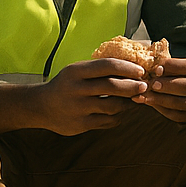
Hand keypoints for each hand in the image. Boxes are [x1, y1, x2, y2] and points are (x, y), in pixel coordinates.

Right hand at [32, 58, 147, 134]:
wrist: (41, 106)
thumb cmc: (68, 84)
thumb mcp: (78, 70)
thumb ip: (100, 67)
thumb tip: (133, 61)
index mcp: (76, 71)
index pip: (107, 65)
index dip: (127, 68)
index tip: (141, 71)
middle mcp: (76, 89)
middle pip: (112, 86)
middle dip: (133, 86)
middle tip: (145, 86)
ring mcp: (78, 108)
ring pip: (113, 106)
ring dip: (128, 103)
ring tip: (136, 99)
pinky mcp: (81, 124)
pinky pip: (108, 121)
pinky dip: (119, 116)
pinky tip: (121, 111)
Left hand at [136, 56, 185, 123]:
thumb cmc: (179, 73)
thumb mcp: (178, 65)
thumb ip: (167, 65)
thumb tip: (152, 68)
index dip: (175, 67)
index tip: (157, 68)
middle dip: (170, 85)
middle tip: (153, 84)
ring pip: (183, 103)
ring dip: (163, 99)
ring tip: (146, 95)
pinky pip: (176, 115)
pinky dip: (161, 109)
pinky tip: (150, 102)